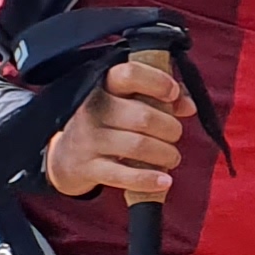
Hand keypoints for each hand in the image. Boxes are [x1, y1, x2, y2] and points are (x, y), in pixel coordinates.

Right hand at [43, 57, 193, 201]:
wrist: (66, 156)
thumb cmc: (108, 124)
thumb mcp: (128, 102)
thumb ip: (161, 98)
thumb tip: (188, 105)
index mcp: (104, 87)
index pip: (130, 74)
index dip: (158, 82)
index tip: (173, 94)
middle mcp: (93, 110)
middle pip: (144, 117)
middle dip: (171, 129)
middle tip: (174, 135)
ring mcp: (89, 140)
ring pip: (139, 146)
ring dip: (166, 154)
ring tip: (171, 157)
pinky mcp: (89, 168)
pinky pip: (124, 176)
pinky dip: (149, 179)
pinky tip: (164, 180)